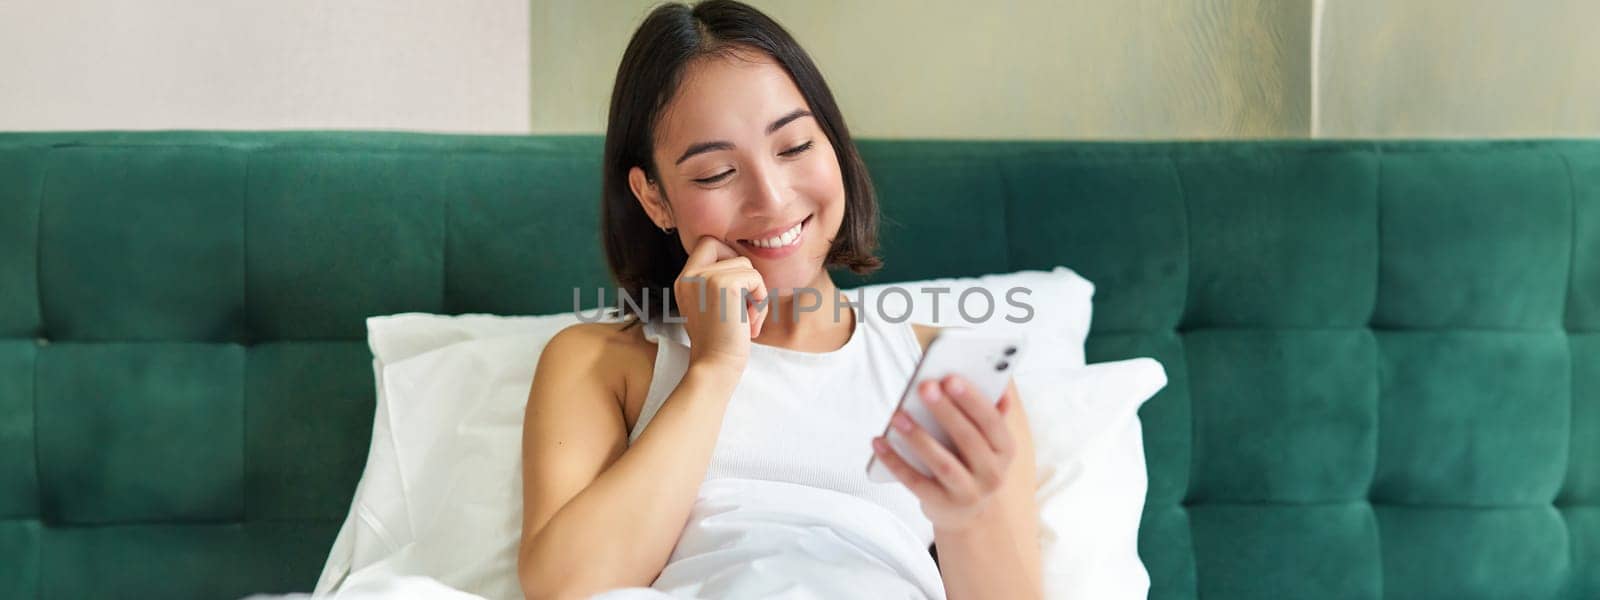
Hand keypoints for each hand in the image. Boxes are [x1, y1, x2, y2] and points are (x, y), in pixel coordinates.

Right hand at [675, 236, 769, 371]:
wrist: (715, 366)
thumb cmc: (719, 343)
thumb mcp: (708, 306)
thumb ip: (715, 283)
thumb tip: (741, 262)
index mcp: (684, 280)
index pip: (706, 243)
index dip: (726, 257)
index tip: (735, 289)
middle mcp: (689, 275)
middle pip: (725, 246)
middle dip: (741, 271)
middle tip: (743, 301)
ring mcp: (704, 277)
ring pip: (745, 264)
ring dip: (755, 292)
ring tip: (747, 320)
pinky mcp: (723, 284)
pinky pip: (754, 278)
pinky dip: (760, 300)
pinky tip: (750, 323)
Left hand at [871, 374, 1017, 532]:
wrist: (967, 515)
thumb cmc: (972, 463)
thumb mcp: (988, 441)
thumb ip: (990, 412)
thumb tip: (999, 381)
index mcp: (1004, 450)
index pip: (992, 421)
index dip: (972, 399)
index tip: (950, 378)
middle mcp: (992, 474)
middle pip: (968, 439)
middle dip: (945, 411)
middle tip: (924, 387)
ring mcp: (968, 494)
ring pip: (943, 464)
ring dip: (918, 437)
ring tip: (897, 415)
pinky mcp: (942, 505)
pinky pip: (916, 483)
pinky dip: (896, 462)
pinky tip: (879, 443)